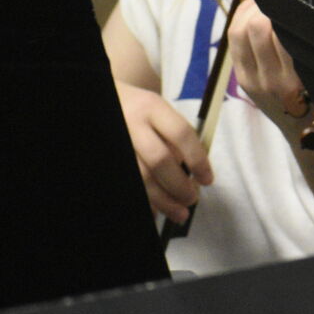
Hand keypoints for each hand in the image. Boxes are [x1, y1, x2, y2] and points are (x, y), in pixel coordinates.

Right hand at [116, 81, 212, 222]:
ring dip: (163, 200)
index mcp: (151, 107)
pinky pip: (129, 184)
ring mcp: (117, 141)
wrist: (106, 100)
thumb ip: (174, 137)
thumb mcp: (158, 111)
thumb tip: (194, 173)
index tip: (208, 180)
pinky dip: (146, 201)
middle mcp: (131, 124)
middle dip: (179, 185)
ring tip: (180, 213)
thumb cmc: (139, 109)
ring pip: (140, 178)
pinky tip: (157, 211)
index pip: (181, 134)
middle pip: (159, 160)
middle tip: (193, 199)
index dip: (198, 159)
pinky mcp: (108, 157)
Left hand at [225, 0, 313, 134]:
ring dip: (249, 11)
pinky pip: (234, 42)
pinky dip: (240, 21)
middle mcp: (268, 80)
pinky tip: (254, 12)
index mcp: (294, 81)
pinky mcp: (241, 80)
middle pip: (254, 29)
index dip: (284, 10)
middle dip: (266, 7)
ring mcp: (251, 80)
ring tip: (266, 1)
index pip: (278, 33)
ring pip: (238, 33)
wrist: (305, 137)